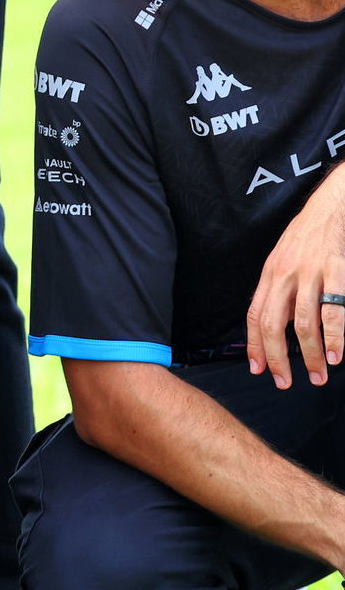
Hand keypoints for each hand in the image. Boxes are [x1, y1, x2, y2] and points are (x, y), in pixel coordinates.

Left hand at [247, 166, 344, 387]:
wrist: (328, 207)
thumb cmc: (305, 238)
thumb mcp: (281, 262)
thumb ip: (278, 291)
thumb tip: (275, 325)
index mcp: (268, 276)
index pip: (254, 316)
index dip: (254, 345)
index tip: (259, 369)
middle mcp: (283, 276)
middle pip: (273, 325)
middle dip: (278, 358)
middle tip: (285, 382)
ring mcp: (308, 274)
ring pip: (304, 323)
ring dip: (310, 355)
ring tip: (319, 375)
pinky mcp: (334, 271)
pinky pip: (333, 311)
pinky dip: (335, 336)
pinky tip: (336, 354)